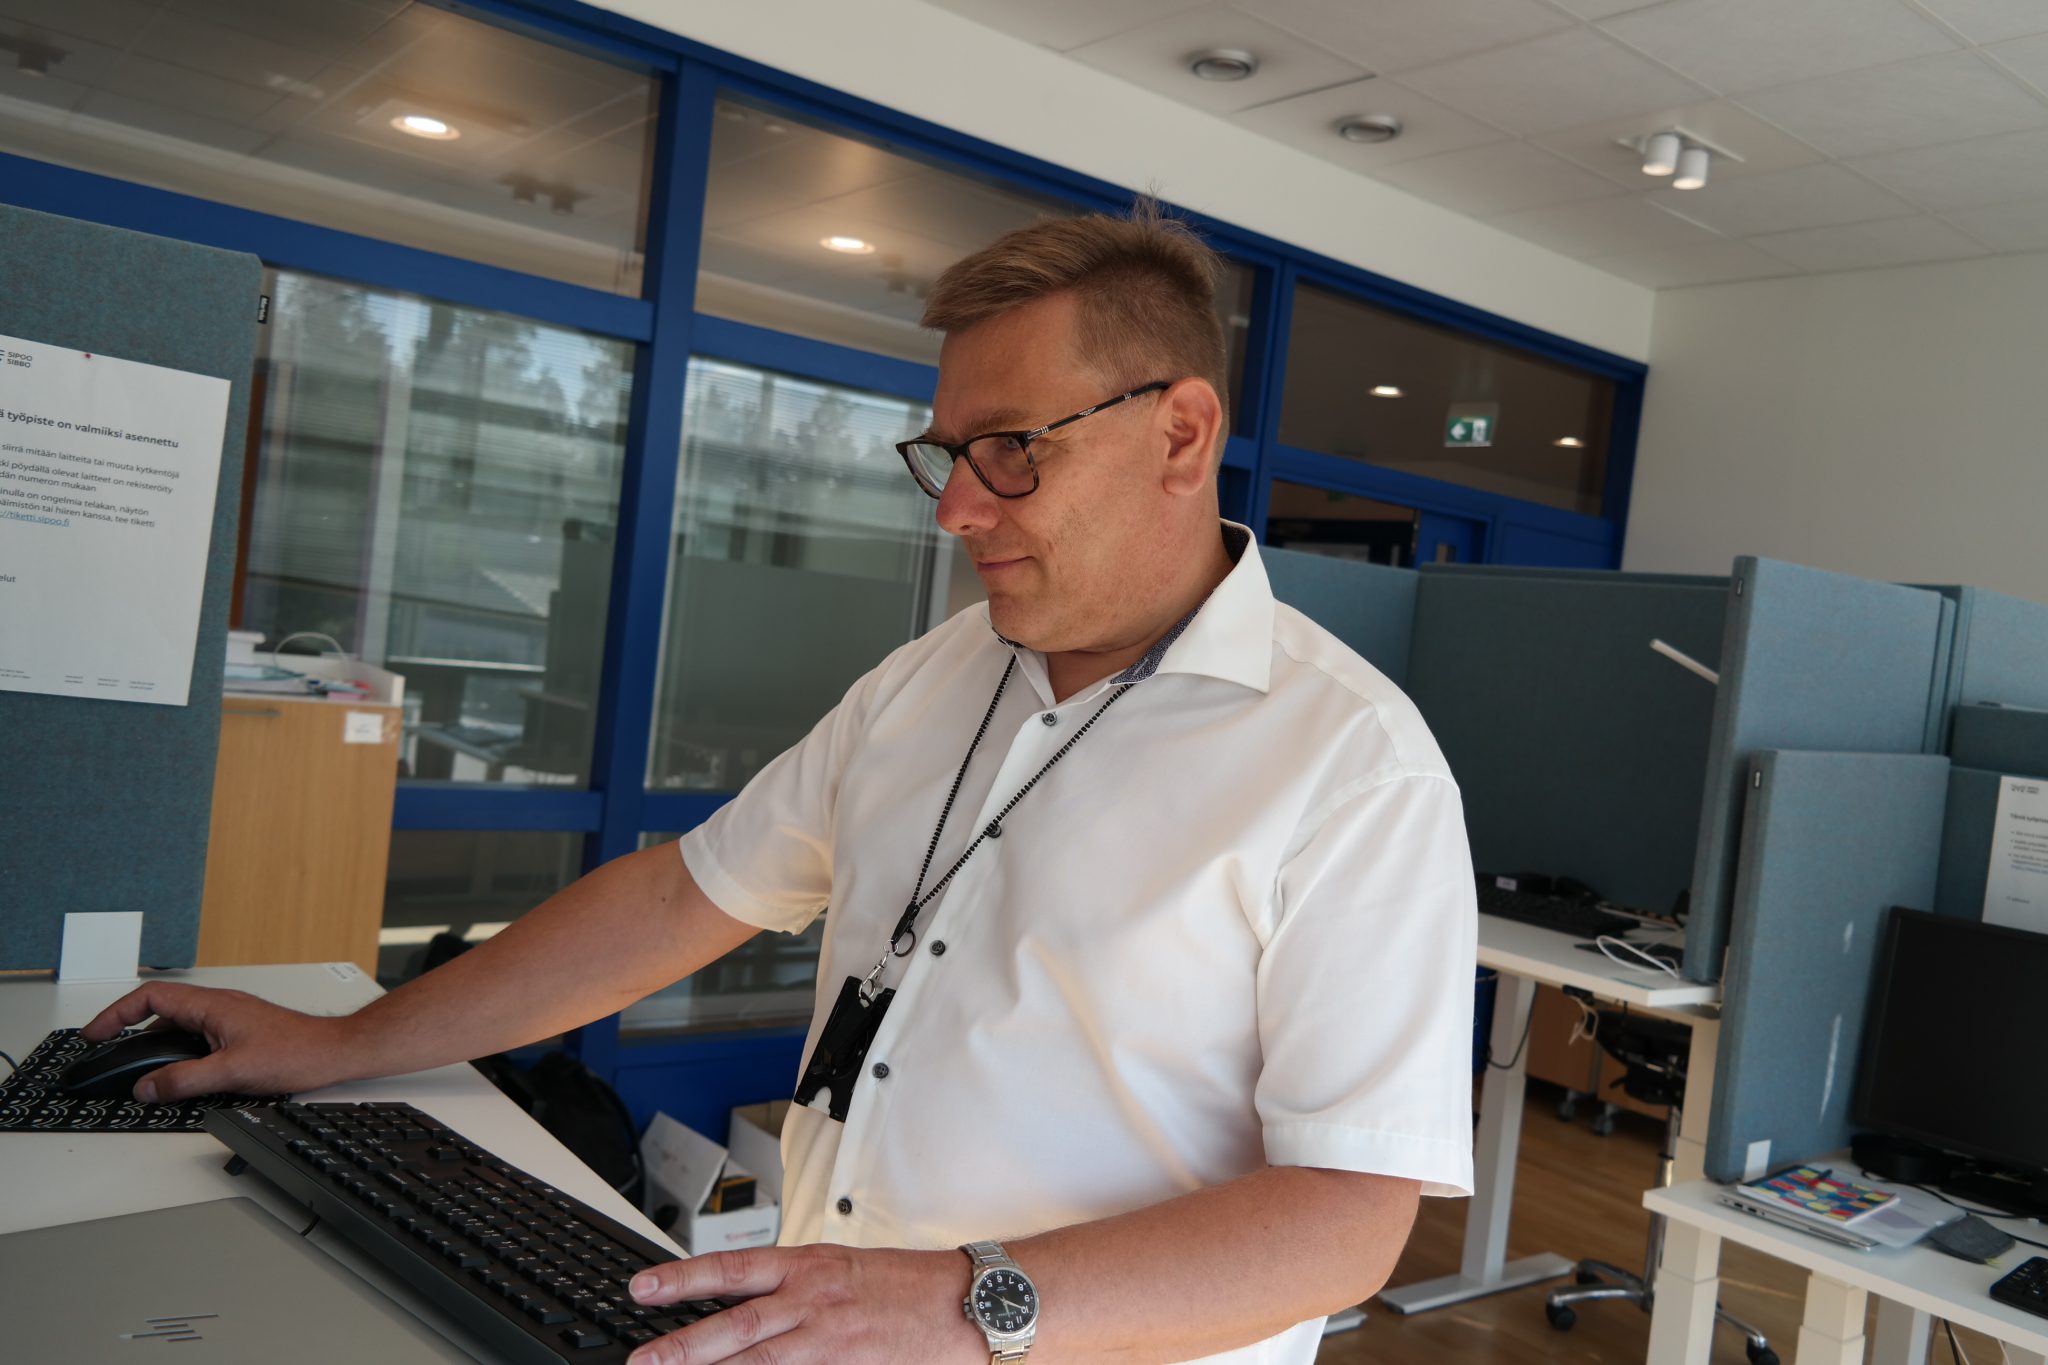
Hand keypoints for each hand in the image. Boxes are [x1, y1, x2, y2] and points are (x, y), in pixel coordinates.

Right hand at [79, 982, 356, 1101]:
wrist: (337, 1052)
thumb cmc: (299, 1052)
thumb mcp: (233, 1072)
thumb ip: (185, 1081)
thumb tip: (147, 1088)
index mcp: (212, 1005)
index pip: (151, 998)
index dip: (116, 1014)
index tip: (95, 1034)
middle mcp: (219, 1006)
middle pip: (160, 1011)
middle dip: (128, 1030)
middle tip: (107, 1052)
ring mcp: (230, 1019)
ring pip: (179, 1027)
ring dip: (154, 1045)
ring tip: (137, 1070)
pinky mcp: (240, 1033)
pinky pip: (196, 1038)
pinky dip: (177, 1054)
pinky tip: (176, 1075)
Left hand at [623, 1244, 985, 1364]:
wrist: (965, 1303)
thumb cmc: (907, 1285)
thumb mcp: (844, 1267)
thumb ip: (794, 1285)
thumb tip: (742, 1301)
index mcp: (809, 1264)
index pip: (732, 1268)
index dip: (683, 1278)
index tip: (643, 1288)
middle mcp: (812, 1298)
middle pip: (734, 1323)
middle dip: (681, 1345)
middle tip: (639, 1360)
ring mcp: (828, 1338)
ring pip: (754, 1360)